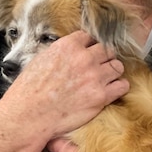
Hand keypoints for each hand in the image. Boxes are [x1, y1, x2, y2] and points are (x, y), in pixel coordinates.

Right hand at [0, 31, 128, 142]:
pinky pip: (122, 86)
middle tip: (96, 67)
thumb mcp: (40, 60)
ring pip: (117, 66)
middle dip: (102, 58)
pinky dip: (117, 87)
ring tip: (104, 79)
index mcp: (67, 46)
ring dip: (112, 72)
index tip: (87, 52)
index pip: (89, 37)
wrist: (30, 115)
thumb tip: (69, 53)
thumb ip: (59, 53)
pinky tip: (109, 91)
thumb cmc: (29, 91)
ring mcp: (95, 77)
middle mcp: (84, 58)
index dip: (88, 46)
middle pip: (107, 50)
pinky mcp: (101, 96)